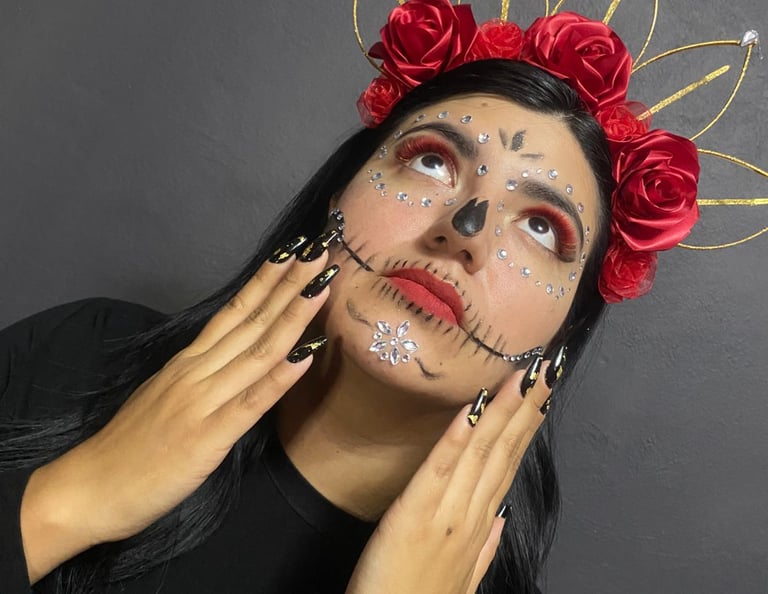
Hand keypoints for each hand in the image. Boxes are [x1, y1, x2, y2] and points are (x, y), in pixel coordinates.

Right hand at [21, 240, 335, 582]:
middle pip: (251, 321)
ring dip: (292, 317)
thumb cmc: (130, 446)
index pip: (234, 311)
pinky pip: (251, 401)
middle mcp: (198, 371)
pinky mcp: (208, 436)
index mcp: (189, 361)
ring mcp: (203, 400)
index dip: (266, 280)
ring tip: (321, 286)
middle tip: (321, 251)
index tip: (296, 253)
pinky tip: (306, 355)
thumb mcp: (166, 397)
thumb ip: (201, 375)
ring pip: (256, 351)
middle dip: (289, 285)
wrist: (90, 487)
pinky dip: (280, 377)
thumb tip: (234, 358)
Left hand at [346, 364, 552, 593]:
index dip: (527, 426)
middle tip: (547, 369)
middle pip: (504, 452)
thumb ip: (483, 548)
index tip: (541, 392)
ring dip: (502, 411)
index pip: (509, 464)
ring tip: (522, 377)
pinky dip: (457, 436)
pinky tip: (472, 408)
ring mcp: (445, 515)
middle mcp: (470, 516)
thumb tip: (501, 518)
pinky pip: (440, 469)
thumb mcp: (461, 580)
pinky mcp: (413, 516)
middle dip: (526, 409)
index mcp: (479, 525)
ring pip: (482, 454)